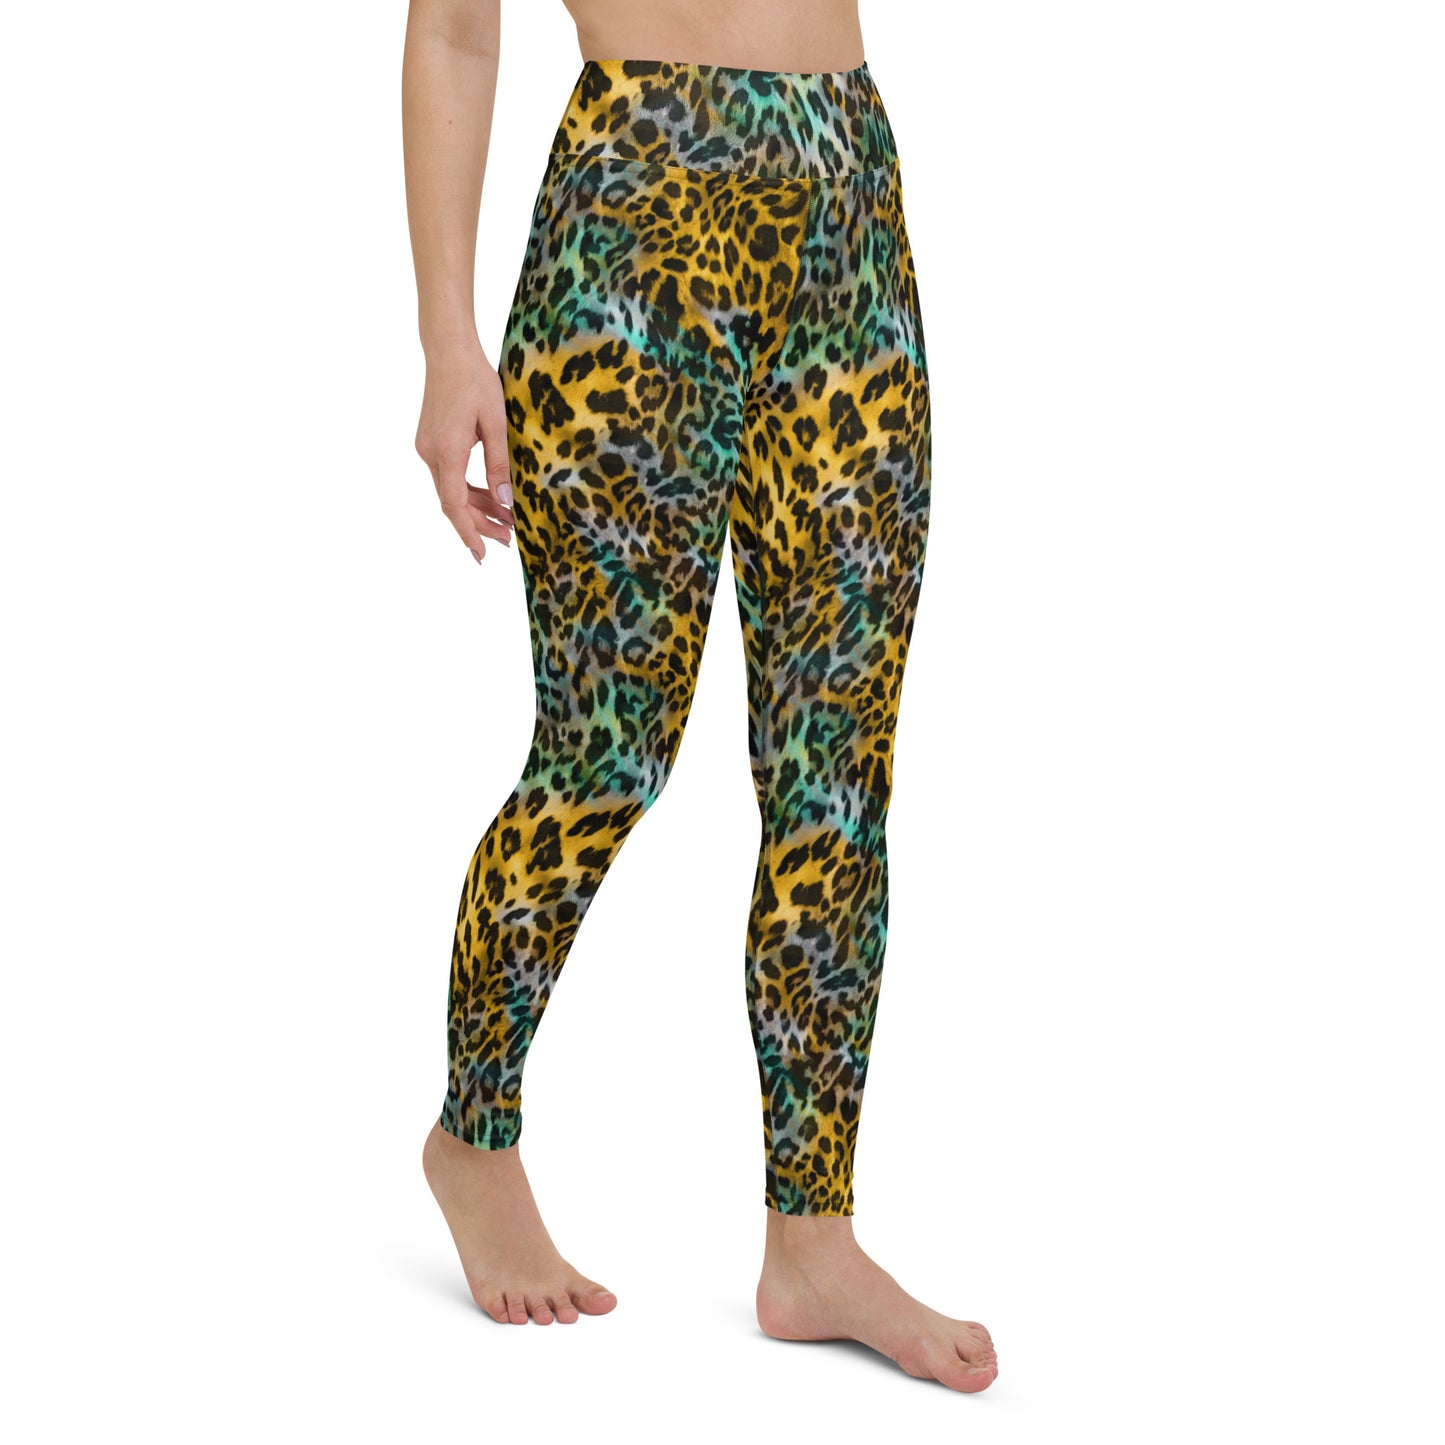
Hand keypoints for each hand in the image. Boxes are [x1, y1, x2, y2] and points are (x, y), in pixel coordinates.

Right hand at [414, 339, 515, 562]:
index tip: (481, 554)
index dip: (469, 532)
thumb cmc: (476, 380)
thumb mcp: (497, 422)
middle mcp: (431, 454)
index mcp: (447, 451)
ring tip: (506, 523)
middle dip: (480, 524)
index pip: (454, 505)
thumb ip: (500, 463)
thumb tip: (506, 500)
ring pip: (451, 490)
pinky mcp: (431, 442)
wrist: (448, 351)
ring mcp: (427, 448)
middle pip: (453, 502)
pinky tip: (490, 497)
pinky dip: (469, 490)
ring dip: (477, 508)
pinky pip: (449, 476)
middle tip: (509, 539)